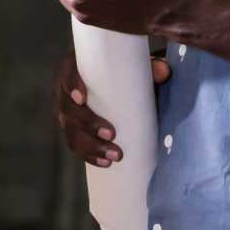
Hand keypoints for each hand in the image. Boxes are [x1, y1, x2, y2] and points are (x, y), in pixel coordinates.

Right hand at [53, 52, 170, 167]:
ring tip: (114, 156)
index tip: (82, 98)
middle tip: (111, 134)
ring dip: (90, 145)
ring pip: (70, 130)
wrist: (119, 83)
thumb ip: (150, 67)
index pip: (67, 73)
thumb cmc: (125, 71)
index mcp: (76, 67)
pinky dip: (89, 155)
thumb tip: (163, 71)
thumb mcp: (137, 66)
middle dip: (87, 123)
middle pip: (67, 107)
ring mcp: (67, 112)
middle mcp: (66, 90)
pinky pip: (76, 144)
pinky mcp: (73, 130)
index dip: (71, 85)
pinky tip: (105, 163)